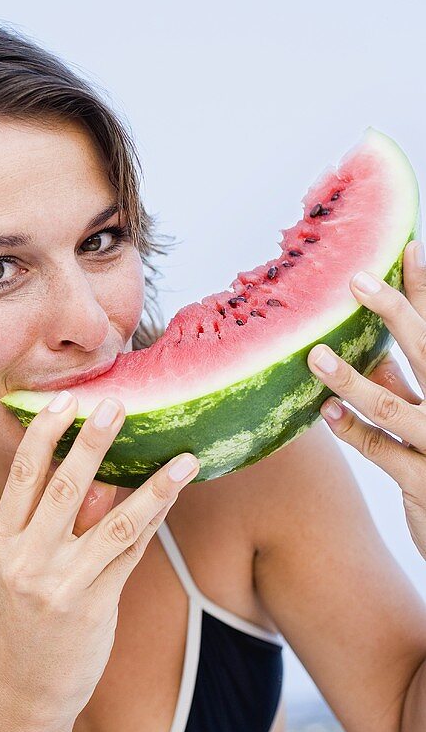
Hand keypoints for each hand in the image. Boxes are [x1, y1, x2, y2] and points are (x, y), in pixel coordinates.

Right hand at [0, 392, 198, 728]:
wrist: (29, 690)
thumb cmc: (29, 618)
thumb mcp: (27, 566)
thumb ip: (60, 521)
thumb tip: (101, 475)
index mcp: (0, 542)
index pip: (22, 476)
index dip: (43, 435)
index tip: (65, 402)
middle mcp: (25, 561)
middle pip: (63, 489)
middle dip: (92, 443)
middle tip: (116, 405)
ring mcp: (60, 586)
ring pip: (113, 523)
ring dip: (152, 486)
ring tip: (182, 458)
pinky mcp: (94, 607)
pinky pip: (131, 553)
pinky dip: (155, 519)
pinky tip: (174, 494)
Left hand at [307, 239, 425, 559]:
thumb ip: (405, 389)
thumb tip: (374, 357)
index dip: (425, 289)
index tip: (410, 248)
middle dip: (394, 311)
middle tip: (356, 279)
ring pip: (392, 405)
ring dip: (351, 379)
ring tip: (316, 356)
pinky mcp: (424, 483)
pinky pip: (382, 451)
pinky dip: (352, 431)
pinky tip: (326, 414)